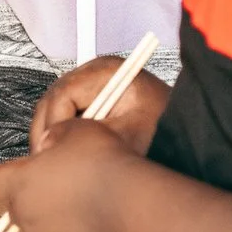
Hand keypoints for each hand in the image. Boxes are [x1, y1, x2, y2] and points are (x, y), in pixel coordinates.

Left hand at [0, 118, 140, 231]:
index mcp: (19, 183)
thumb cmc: (104, 165)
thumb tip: (50, 141)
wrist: (132, 205)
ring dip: (48, 228)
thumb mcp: (76, 130)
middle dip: (31, 200)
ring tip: (76, 214)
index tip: (2, 177)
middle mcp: (26, 217)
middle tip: (59, 186)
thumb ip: (55, 135)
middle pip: (15, 210)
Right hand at [30, 54, 170, 155]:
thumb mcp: (124, 136)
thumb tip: (49, 142)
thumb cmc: (164, 132)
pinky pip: (66, 115)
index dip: (54, 124)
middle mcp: (97, 72)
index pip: (63, 93)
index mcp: (107, 70)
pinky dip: (63, 135)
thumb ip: (85, 136)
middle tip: (46, 160)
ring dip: (52, 134)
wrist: (186, 134)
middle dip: (47, 130)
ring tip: (55, 161)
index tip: (52, 151)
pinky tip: (66, 155)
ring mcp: (94, 85)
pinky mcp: (94, 100)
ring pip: (55, 108)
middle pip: (54, 99)